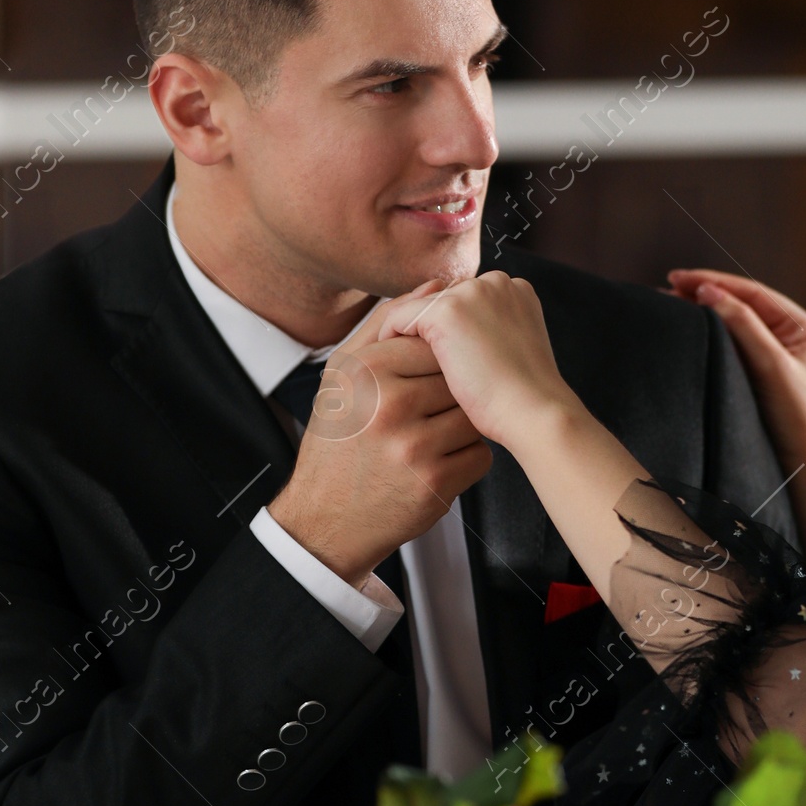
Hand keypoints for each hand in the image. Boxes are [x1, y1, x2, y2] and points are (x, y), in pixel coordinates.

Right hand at [267, 294, 491, 581]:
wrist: (325, 518)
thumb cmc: (337, 441)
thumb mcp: (342, 374)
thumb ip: (385, 324)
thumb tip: (436, 287)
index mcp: (365, 371)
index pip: (432, 342)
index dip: (438, 360)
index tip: (424, 378)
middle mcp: (388, 405)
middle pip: (457, 377)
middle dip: (452, 392)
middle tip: (428, 410)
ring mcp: (414, 446)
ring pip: (474, 414)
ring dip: (462, 425)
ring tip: (430, 436)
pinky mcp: (435, 483)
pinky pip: (480, 454)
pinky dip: (466, 459)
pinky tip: (436, 463)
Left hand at [379, 272, 573, 451]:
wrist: (533, 412)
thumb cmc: (523, 398)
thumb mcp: (510, 354)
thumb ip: (490, 334)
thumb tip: (456, 343)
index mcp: (516, 290)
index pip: (467, 300)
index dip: (449, 328)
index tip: (432, 358)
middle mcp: (494, 282)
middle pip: (442, 298)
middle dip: (427, 327)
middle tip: (405, 362)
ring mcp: (470, 294)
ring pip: (421, 307)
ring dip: (408, 334)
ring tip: (395, 367)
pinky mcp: (446, 312)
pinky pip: (400, 318)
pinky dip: (390, 339)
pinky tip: (389, 369)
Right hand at [666, 269, 805, 472]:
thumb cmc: (801, 422)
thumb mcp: (772, 366)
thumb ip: (743, 325)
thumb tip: (708, 291)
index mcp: (805, 328)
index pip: (753, 293)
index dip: (714, 282)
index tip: (676, 278)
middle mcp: (794, 340)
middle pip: (743, 306)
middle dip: (705, 296)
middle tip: (666, 290)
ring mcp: (779, 360)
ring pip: (736, 328)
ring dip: (705, 316)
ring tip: (670, 308)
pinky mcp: (764, 382)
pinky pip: (734, 351)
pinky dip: (711, 339)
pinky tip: (690, 338)